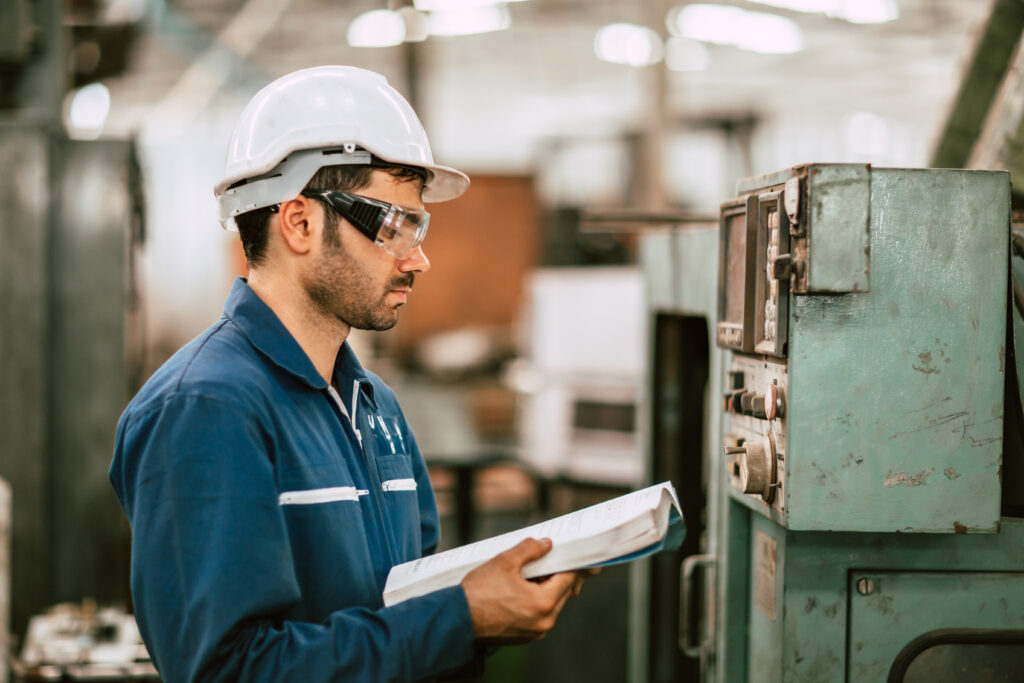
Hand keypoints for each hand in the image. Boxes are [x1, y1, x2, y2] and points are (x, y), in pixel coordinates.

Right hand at [461, 537, 598, 642]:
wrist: (456, 621)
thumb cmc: (478, 592)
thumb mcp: (504, 562)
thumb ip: (530, 549)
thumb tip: (546, 544)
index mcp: (544, 603)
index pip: (568, 578)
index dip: (567, 562)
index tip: (564, 552)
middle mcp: (545, 622)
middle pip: (563, 592)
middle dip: (557, 575)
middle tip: (547, 559)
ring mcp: (536, 632)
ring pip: (553, 604)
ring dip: (547, 588)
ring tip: (531, 573)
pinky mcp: (526, 637)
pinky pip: (541, 615)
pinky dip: (538, 601)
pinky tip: (524, 589)